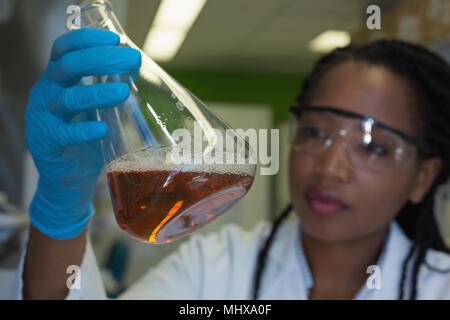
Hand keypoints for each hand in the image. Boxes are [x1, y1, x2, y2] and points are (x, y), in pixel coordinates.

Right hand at [25, 28, 140, 238]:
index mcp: (57, 80)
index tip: (116, 40)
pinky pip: (64, 133)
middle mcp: (46, 93)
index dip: (87, 39)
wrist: (68, 178)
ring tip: (123, 92)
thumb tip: (134, 61)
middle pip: (68, 66)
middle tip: (129, 59)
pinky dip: (85, 130)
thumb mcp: (99, 106)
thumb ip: (112, 85)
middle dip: (101, 59)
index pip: (64, 49)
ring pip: (68, 98)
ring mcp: (43, 117)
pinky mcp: (47, 143)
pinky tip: (102, 129)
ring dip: (98, 93)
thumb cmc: (85, 137)